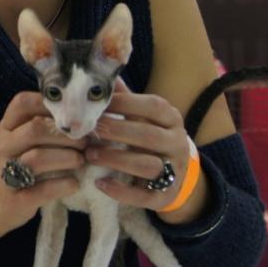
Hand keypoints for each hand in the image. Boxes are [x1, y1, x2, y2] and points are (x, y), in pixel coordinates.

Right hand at [0, 91, 85, 231]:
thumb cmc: (11, 168)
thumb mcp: (15, 143)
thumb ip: (38, 128)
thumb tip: (80, 118)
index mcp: (5, 129)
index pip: (22, 103)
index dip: (50, 104)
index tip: (72, 114)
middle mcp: (2, 147)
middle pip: (36, 129)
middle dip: (66, 135)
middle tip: (85, 142)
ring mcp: (5, 173)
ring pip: (38, 158)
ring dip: (67, 158)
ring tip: (81, 161)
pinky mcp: (15, 199)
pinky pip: (44, 189)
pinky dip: (64, 185)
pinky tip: (74, 184)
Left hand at [84, 79, 199, 217]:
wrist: (176, 176)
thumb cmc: (149, 138)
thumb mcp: (143, 116)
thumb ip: (125, 98)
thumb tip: (101, 70)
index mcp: (172, 119)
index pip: (152, 106)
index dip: (125, 103)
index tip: (100, 104)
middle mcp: (177, 143)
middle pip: (148, 136)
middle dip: (116, 132)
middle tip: (90, 131)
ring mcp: (174, 171)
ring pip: (147, 165)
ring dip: (115, 160)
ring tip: (90, 155)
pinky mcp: (166, 196)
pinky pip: (144, 196)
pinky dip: (121, 191)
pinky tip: (100, 183)